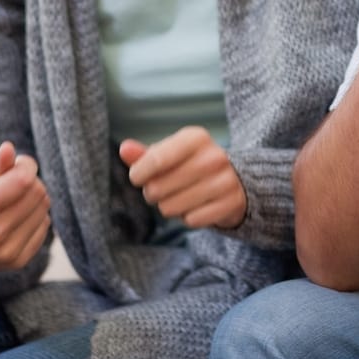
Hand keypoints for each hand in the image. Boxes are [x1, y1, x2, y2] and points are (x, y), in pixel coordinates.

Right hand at [0, 141, 51, 274]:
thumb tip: (9, 149)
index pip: (22, 180)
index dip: (26, 165)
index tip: (20, 163)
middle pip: (36, 193)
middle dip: (30, 181)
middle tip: (15, 183)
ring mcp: (6, 253)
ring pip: (44, 208)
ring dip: (35, 198)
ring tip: (15, 200)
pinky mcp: (19, 261)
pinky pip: (45, 225)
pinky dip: (36, 216)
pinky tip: (18, 218)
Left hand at [119, 127, 246, 228]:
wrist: (233, 181)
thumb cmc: (190, 165)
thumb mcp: (169, 154)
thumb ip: (144, 154)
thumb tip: (125, 148)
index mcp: (196, 138)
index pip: (156, 159)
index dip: (138, 173)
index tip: (137, 177)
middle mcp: (213, 156)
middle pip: (157, 188)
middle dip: (153, 193)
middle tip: (163, 188)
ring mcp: (225, 180)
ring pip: (171, 207)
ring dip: (169, 207)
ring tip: (180, 197)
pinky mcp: (231, 203)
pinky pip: (191, 221)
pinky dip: (188, 218)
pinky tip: (196, 206)